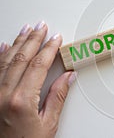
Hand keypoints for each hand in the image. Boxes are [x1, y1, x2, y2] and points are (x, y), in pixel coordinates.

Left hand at [0, 21, 75, 137]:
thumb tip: (68, 76)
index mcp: (21, 100)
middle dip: (33, 39)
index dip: (49, 49)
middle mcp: (3, 94)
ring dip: (18, 42)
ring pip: (6, 60)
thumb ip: (58, 96)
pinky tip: (5, 45)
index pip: (39, 65)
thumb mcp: (48, 124)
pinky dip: (0, 54)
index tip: (56, 39)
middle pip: (21, 58)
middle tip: (42, 27)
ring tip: (26, 30)